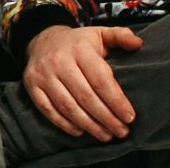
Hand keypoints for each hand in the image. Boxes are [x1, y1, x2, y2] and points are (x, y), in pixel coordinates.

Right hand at [23, 25, 142, 141]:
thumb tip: (138, 44)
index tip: (130, 117)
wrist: (42, 38)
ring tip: (106, 135)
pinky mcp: (31, 84)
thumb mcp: (100, 34)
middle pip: (86, 97)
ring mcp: (43, 73)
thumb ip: (120, 36)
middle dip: (106, 118)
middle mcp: (59, 60)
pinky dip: (64, 124)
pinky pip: (48, 109)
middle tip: (122, 131)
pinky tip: (80, 131)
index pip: (100, 80)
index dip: (116, 101)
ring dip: (89, 125)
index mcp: (79, 48)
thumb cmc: (78, 43)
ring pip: (68, 106)